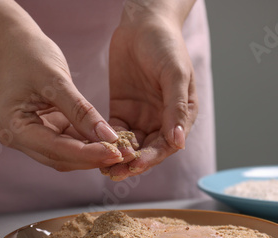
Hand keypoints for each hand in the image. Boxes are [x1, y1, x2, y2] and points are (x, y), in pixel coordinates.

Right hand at [0, 32, 122, 170]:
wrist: (15, 41)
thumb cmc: (30, 54)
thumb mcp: (57, 80)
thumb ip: (82, 112)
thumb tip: (108, 138)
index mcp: (12, 127)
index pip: (55, 149)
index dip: (87, 154)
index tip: (115, 153)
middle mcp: (16, 137)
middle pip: (59, 158)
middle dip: (91, 158)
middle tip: (123, 155)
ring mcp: (28, 136)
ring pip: (65, 155)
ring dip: (91, 154)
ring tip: (120, 150)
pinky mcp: (42, 130)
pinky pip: (67, 143)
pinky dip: (86, 143)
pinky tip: (108, 141)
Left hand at [102, 7, 197, 180]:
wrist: (143, 23)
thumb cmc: (166, 45)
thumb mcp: (175, 74)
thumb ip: (176, 108)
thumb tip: (179, 143)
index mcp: (181, 115)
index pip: (167, 144)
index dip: (152, 157)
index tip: (136, 165)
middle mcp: (162, 121)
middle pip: (148, 149)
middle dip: (132, 162)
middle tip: (114, 174)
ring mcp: (142, 117)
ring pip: (131, 145)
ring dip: (118, 158)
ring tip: (103, 170)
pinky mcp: (122, 110)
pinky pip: (115, 132)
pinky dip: (107, 142)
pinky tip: (95, 150)